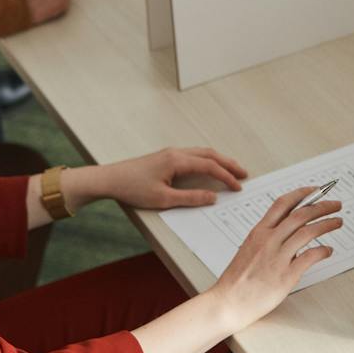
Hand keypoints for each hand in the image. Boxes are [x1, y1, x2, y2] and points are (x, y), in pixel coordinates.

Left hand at [80, 147, 248, 210]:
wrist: (110, 179)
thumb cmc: (133, 188)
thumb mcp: (163, 199)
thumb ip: (190, 198)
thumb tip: (213, 197)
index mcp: (177, 161)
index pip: (209, 166)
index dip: (226, 177)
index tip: (238, 187)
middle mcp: (176, 153)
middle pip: (209, 155)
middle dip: (228, 164)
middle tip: (244, 174)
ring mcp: (171, 153)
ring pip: (202, 153)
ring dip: (218, 160)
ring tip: (231, 170)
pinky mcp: (165, 157)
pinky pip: (193, 155)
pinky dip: (207, 161)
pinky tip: (209, 168)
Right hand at [205, 187, 342, 330]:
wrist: (227, 302)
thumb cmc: (236, 280)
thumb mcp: (248, 249)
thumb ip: (267, 239)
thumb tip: (289, 233)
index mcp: (259, 232)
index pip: (283, 204)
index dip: (302, 193)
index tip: (316, 190)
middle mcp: (268, 241)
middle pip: (301, 214)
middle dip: (323, 205)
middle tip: (336, 205)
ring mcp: (277, 257)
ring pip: (308, 231)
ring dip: (327, 224)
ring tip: (337, 222)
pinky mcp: (285, 276)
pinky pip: (310, 257)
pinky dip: (323, 251)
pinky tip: (328, 251)